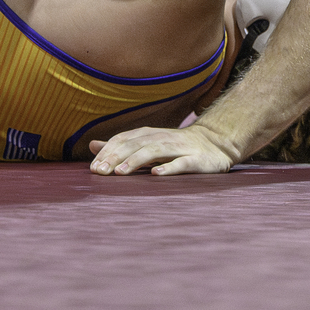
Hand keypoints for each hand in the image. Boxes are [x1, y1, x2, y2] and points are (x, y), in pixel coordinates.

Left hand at [88, 122, 238, 175]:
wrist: (216, 143)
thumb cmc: (176, 146)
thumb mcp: (147, 143)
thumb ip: (121, 145)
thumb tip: (92, 145)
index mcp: (148, 135)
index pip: (123, 140)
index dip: (107, 152)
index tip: (93, 168)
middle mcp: (161, 138)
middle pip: (135, 145)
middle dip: (115, 157)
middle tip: (99, 172)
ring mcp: (179, 148)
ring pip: (155, 151)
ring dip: (136, 160)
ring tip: (120, 172)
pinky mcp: (196, 160)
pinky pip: (182, 163)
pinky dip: (169, 168)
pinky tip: (157, 174)